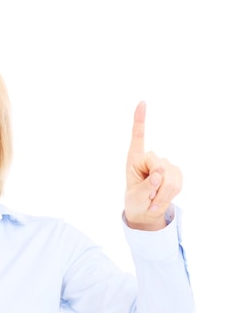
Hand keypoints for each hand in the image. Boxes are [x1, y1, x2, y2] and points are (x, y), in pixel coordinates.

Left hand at [124, 101, 181, 230]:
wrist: (146, 210)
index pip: (138, 136)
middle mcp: (149, 158)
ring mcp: (164, 164)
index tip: (142, 102)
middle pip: (159, 165)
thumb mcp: (136, 196)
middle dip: (156, 186)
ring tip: (153, 201)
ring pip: (170, 177)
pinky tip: (161, 198)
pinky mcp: (175, 172)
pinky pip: (178, 182)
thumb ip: (146, 186)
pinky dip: (170, 194)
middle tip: (149, 198)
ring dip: (163, 194)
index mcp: (134, 158)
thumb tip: (159, 173)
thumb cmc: (136, 201)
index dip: (139, 120)